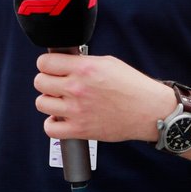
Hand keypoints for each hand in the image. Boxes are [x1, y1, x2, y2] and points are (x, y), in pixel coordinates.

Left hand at [33, 54, 175, 143]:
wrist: (150, 111)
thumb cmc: (133, 86)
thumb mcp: (107, 62)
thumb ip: (82, 62)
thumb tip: (63, 62)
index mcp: (84, 68)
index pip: (44, 62)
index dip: (47, 64)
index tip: (52, 68)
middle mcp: (77, 88)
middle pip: (39, 82)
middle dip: (47, 81)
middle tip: (58, 84)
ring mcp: (77, 110)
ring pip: (41, 103)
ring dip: (50, 101)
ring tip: (62, 101)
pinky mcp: (80, 129)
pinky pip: (49, 128)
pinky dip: (52, 124)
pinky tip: (62, 118)